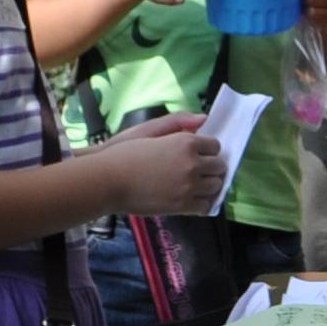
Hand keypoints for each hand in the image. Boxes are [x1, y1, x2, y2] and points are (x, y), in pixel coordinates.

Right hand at [107, 111, 226, 214]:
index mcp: (186, 142)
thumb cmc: (124, 152)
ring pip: (215, 187)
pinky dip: (202, 203)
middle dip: (211, 168)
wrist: (107, 180)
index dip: (207, 150)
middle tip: (198, 171)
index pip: (215, 146)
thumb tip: (204, 119)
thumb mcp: (150, 129)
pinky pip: (205, 206)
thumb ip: (179, 122)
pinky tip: (192, 199)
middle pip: (219, 167)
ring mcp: (189, 186)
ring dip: (209, 185)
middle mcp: (192, 164)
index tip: (199, 154)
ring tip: (196, 185)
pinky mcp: (182, 206)